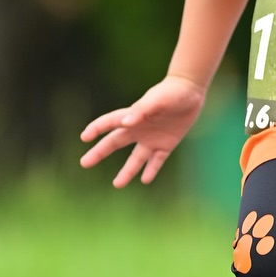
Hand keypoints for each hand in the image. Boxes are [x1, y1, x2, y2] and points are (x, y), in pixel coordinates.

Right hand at [79, 74, 205, 185]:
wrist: (191, 91)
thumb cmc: (172, 92)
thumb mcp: (157, 99)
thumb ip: (142, 110)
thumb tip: (125, 123)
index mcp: (133, 116)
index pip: (110, 123)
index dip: (96, 129)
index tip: (84, 137)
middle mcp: (139, 129)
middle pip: (115, 143)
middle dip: (99, 152)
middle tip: (84, 163)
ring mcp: (152, 138)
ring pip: (136, 158)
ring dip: (127, 171)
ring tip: (117, 184)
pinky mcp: (166, 144)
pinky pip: (157, 161)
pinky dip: (151, 170)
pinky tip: (145, 180)